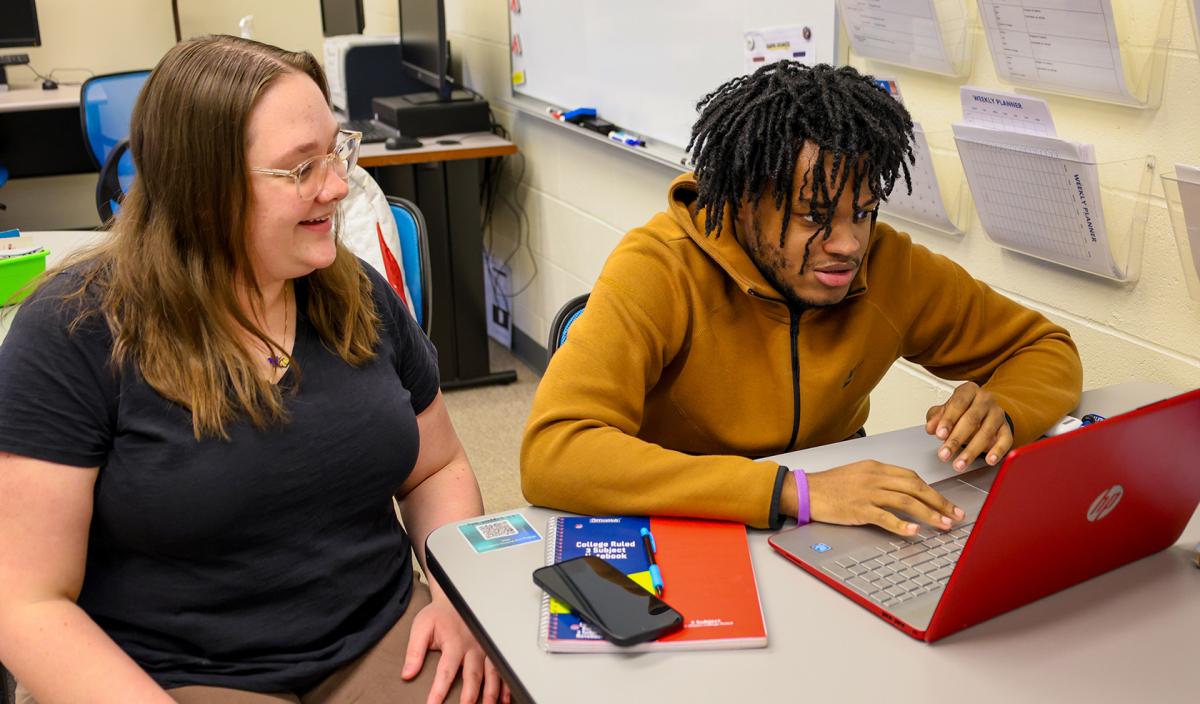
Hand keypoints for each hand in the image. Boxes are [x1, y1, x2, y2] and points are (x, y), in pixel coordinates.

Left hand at [402, 595, 510, 703]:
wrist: (454, 601)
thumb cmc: (438, 616)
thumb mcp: (421, 628)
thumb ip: (414, 652)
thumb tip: (407, 674)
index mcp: (454, 642)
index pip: (446, 671)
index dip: (439, 691)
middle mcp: (472, 647)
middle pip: (473, 676)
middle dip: (470, 697)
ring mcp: (484, 649)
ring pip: (491, 674)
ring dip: (491, 693)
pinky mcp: (491, 650)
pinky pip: (501, 669)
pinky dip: (504, 685)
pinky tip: (504, 699)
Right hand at [807, 461, 964, 536]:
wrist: (805, 491)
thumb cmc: (829, 486)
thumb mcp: (857, 475)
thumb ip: (880, 481)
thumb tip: (902, 493)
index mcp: (876, 468)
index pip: (912, 477)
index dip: (933, 491)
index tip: (946, 503)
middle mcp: (875, 477)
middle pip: (915, 487)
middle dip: (939, 501)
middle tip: (955, 515)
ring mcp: (867, 493)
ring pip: (906, 500)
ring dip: (928, 513)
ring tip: (943, 524)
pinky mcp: (859, 508)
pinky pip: (885, 516)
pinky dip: (901, 524)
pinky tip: (914, 530)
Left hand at [925, 381, 1012, 471]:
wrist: (984, 412)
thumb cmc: (962, 410)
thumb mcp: (946, 410)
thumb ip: (936, 417)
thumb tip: (931, 427)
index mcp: (969, 391)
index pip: (958, 403)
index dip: (948, 420)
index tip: (939, 435)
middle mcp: (985, 399)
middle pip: (971, 419)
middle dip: (956, 439)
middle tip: (945, 454)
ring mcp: (998, 413)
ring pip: (986, 432)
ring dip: (971, 451)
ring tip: (960, 464)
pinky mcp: (1006, 428)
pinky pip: (1005, 440)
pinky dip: (997, 451)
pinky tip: (989, 460)